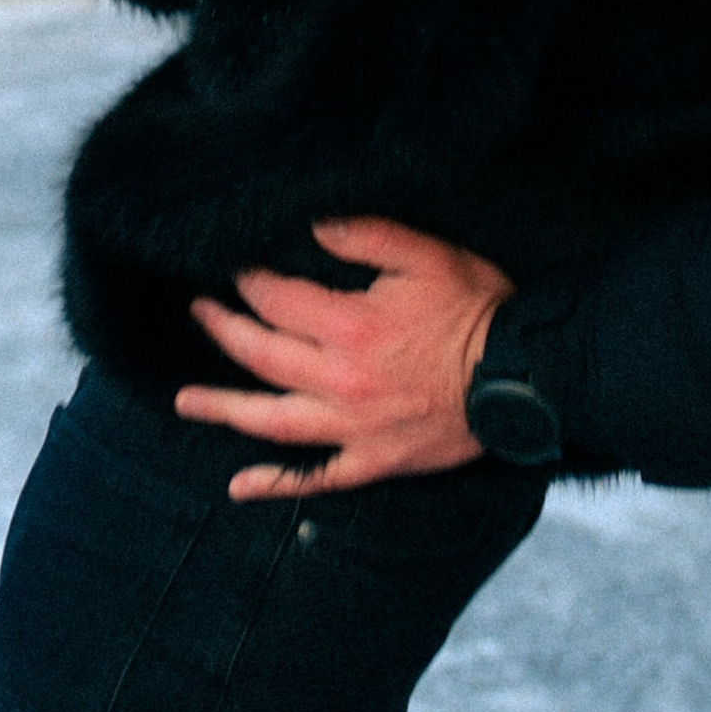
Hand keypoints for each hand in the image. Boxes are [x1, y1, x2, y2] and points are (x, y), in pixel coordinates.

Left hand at [176, 219, 511, 496]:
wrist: (526, 379)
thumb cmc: (480, 311)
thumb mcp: (428, 255)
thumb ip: (366, 236)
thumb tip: (313, 224)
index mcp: (351, 327)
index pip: (276, 300)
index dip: (249, 280)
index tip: (234, 267)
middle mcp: (341, 382)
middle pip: (261, 355)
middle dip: (223, 329)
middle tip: (198, 311)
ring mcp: (354, 429)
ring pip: (272, 421)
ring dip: (223, 408)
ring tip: (184, 401)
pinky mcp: (374, 461)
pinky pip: (315, 479)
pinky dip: (275, 485)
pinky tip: (240, 486)